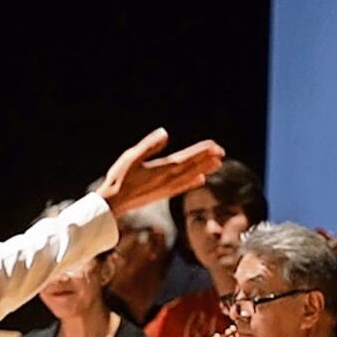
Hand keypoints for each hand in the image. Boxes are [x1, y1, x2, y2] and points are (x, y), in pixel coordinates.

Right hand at [96, 128, 223, 217]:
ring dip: (204, 169)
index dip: (202, 151)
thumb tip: (165, 133)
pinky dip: (193, 182)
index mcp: (162, 169)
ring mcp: (166, 188)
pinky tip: (201, 180)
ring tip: (217, 163)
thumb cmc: (119, 178)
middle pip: (192, 167)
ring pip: (190, 177)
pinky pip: (182, 187)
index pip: (187, 158)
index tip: (215, 146)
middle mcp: (168, 180)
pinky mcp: (161, 194)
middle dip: (207, 159)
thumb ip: (149, 145)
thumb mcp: (131, 157)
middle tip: (222, 152)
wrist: (114, 203)